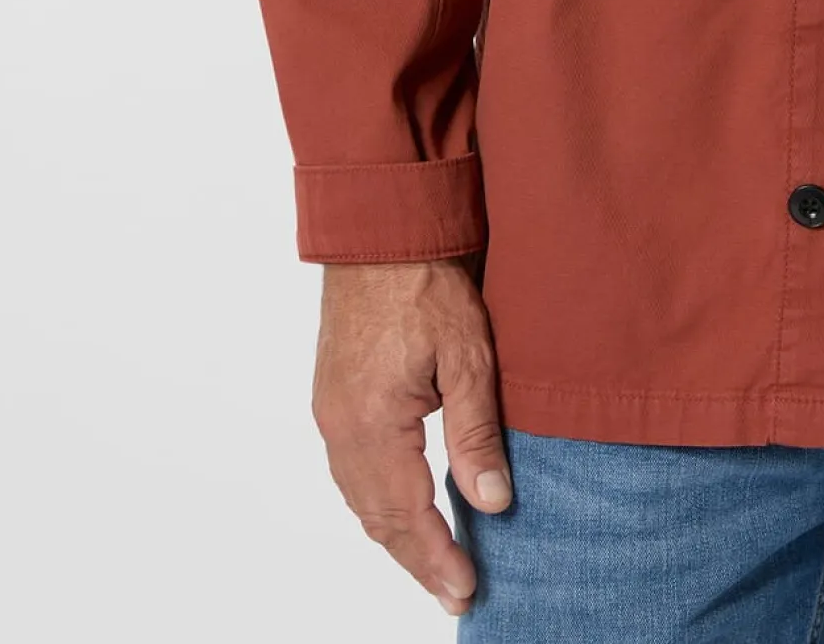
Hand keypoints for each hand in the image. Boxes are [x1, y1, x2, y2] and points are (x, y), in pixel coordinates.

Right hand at [312, 256, 510, 616]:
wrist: (380, 231)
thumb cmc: (426, 283)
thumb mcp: (468, 355)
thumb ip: (476, 433)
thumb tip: (492, 503)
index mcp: (373, 424)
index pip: (408, 515)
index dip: (438, 559)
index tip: (465, 590)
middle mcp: (342, 429)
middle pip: (378, 518)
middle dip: (417, 560)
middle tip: (454, 592)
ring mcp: (332, 413)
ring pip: (360, 498)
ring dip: (396, 536)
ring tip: (433, 564)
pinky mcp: (333, 397)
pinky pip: (351, 472)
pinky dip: (377, 503)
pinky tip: (402, 509)